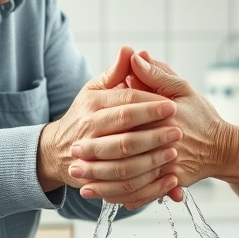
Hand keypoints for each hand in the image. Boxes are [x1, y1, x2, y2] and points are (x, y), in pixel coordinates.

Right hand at [37, 46, 182, 206]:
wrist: (60, 150)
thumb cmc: (86, 115)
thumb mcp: (95, 89)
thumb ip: (116, 72)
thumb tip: (130, 50)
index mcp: (92, 105)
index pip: (125, 103)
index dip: (150, 104)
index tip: (172, 105)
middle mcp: (89, 131)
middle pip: (125, 134)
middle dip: (154, 133)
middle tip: (178, 130)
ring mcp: (91, 158)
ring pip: (124, 162)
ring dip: (152, 159)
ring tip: (174, 152)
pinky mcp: (96, 180)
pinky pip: (123, 187)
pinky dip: (148, 186)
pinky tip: (168, 179)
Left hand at [70, 50, 235, 207]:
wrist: (222, 148)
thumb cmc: (201, 116)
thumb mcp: (183, 88)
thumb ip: (156, 73)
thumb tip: (134, 54)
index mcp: (167, 114)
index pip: (131, 114)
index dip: (106, 118)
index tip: (83, 120)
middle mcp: (168, 141)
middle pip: (125, 148)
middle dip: (97, 152)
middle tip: (74, 152)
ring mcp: (170, 164)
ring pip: (130, 176)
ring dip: (103, 180)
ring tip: (80, 180)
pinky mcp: (171, 182)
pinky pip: (142, 192)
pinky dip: (120, 196)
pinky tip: (102, 196)